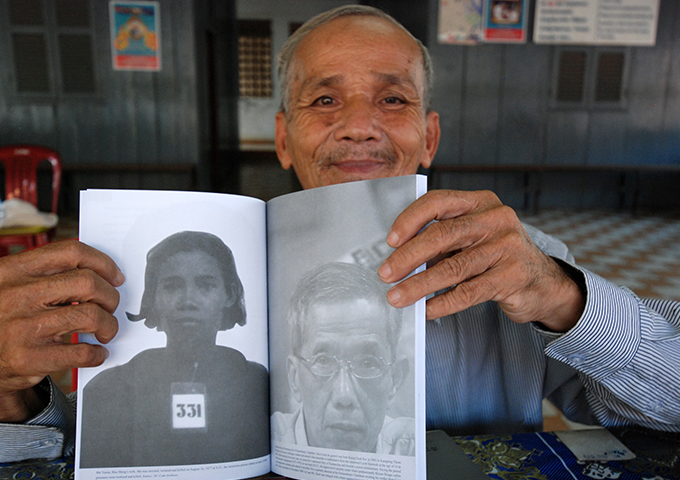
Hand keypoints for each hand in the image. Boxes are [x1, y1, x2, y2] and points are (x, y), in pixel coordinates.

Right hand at [0, 240, 123, 421]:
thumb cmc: (2, 318)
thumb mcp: (11, 286)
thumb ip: (45, 274)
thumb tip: (99, 273)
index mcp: (13, 270)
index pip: (71, 253)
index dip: (103, 263)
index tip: (115, 277)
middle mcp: (17, 294)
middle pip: (88, 283)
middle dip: (110, 296)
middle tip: (111, 307)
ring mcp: (23, 326)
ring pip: (91, 315)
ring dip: (108, 325)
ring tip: (105, 331)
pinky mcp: (29, 357)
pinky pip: (82, 351)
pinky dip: (97, 354)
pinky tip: (94, 353)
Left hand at [378, 190, 584, 330]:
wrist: (544, 283)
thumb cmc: (497, 256)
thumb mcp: (474, 237)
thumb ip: (443, 239)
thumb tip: (398, 257)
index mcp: (481, 202)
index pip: (438, 202)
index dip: (410, 220)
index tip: (390, 241)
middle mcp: (496, 220)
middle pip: (442, 235)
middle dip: (408, 257)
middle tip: (385, 274)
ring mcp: (508, 247)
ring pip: (453, 267)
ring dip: (419, 285)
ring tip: (397, 297)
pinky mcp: (513, 277)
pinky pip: (469, 292)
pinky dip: (443, 303)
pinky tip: (426, 310)